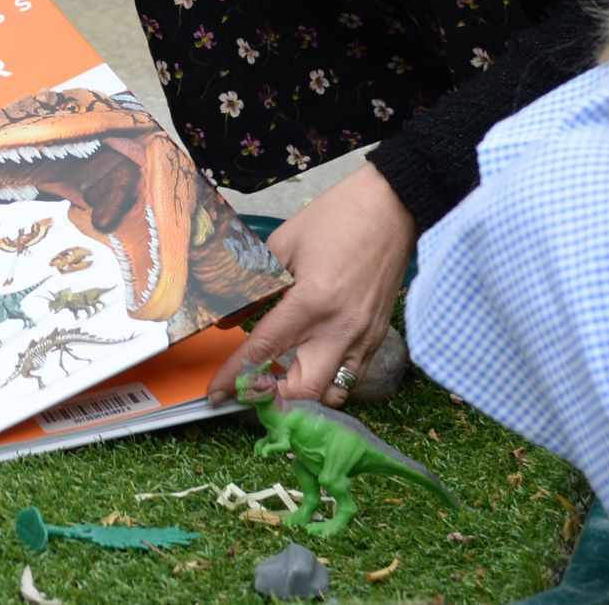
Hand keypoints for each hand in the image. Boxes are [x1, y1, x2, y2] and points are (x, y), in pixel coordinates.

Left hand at [207, 160, 414, 406]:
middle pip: (305, 392)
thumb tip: (226, 319)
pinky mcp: (377, 337)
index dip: (236, 376)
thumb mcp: (283, 245)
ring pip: (333, 394)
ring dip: (304, 395)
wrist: (390, 209)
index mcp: (312, 302)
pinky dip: (328, 382)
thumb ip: (253, 285)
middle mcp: (340, 329)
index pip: (265, 351)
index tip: (217, 393)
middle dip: (273, 398)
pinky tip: (310, 364)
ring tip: (279, 380)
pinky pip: (352, 378)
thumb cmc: (337, 219)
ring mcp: (364, 337)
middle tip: (251, 389)